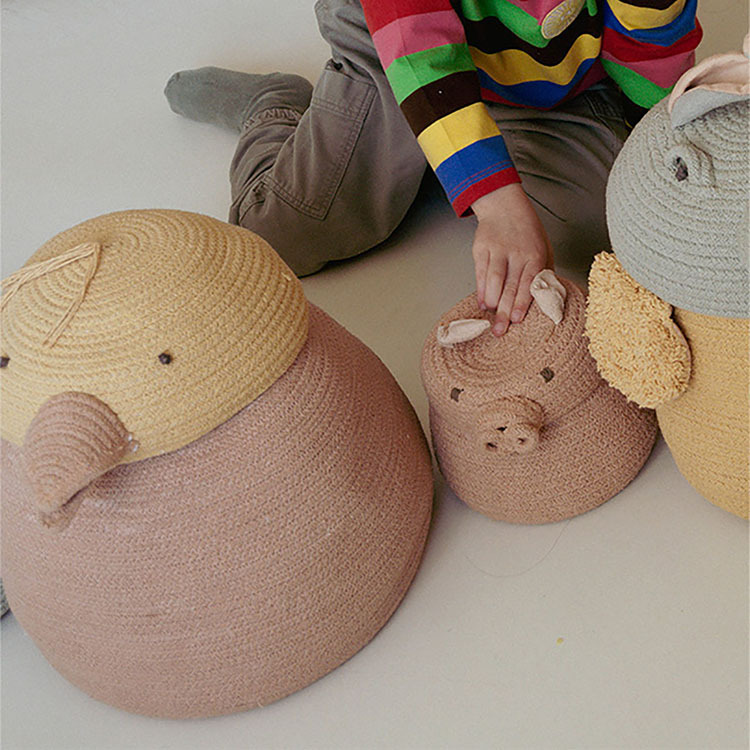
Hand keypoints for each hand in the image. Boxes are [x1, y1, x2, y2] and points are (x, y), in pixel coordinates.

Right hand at [471, 183, 552, 335]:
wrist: (504, 206)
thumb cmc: (527, 232)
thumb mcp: (543, 247)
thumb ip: (544, 271)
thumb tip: (546, 298)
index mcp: (534, 254)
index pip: (528, 282)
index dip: (522, 302)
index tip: (518, 320)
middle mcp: (516, 252)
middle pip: (509, 286)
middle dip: (504, 311)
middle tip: (500, 330)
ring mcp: (497, 250)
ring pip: (493, 280)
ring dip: (491, 301)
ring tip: (491, 316)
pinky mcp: (481, 249)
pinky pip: (480, 273)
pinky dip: (481, 290)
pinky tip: (483, 302)